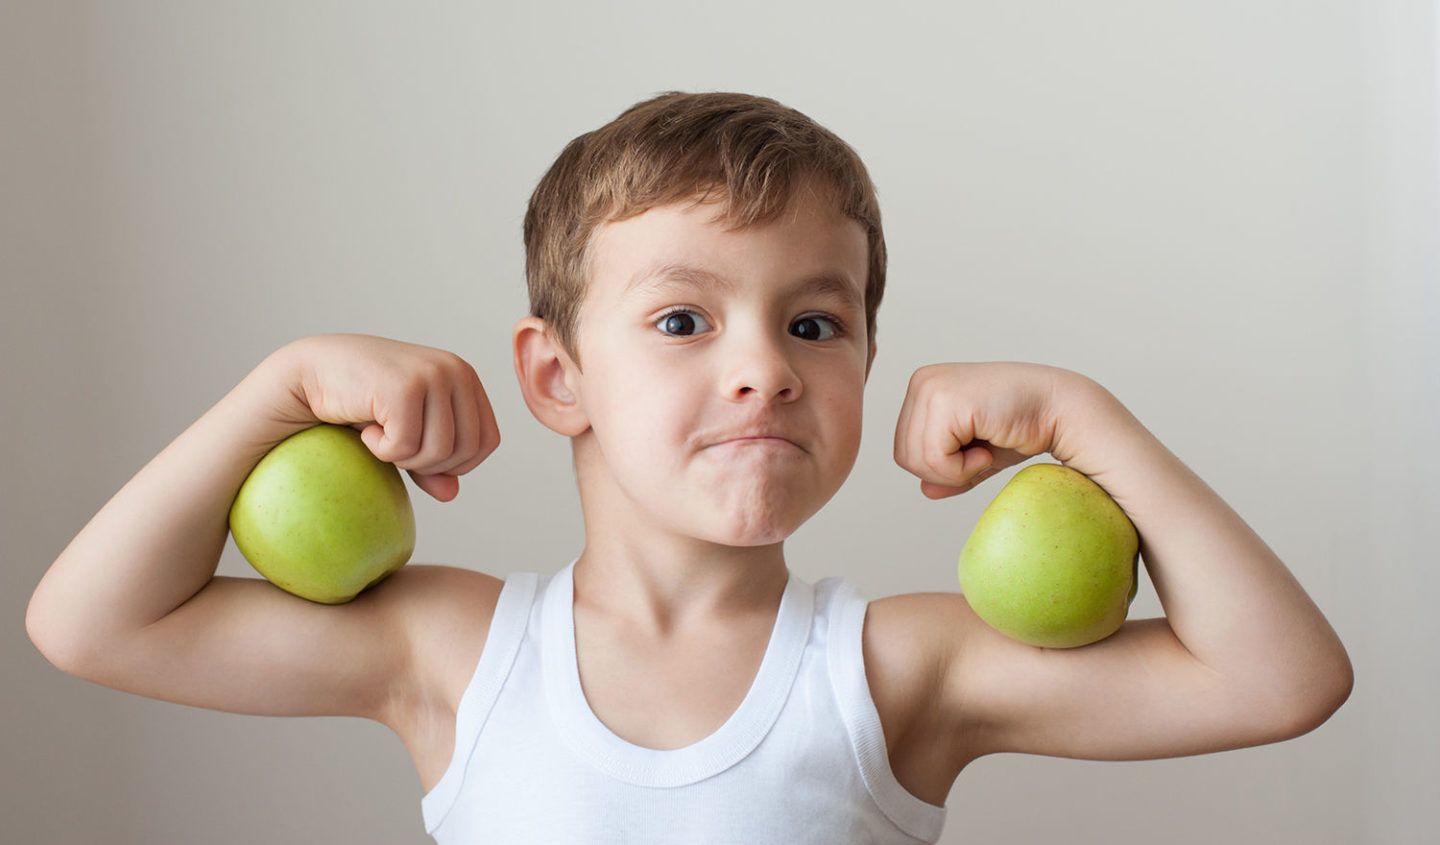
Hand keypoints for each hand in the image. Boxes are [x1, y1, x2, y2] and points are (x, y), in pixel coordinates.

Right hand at [267, 334, 499, 501]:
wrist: (311, 373)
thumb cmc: (362, 401)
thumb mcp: (407, 431)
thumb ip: (433, 462)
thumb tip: (452, 494)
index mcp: (465, 377)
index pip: (488, 441)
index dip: (457, 463)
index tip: (421, 455)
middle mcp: (455, 370)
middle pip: (467, 451)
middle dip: (430, 464)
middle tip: (395, 446)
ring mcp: (432, 375)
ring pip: (440, 452)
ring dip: (405, 458)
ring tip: (380, 436)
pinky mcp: (404, 387)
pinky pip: (406, 447)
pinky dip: (382, 451)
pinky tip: (366, 430)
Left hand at [893, 362, 1080, 498]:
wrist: (1061, 410)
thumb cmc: (1024, 426)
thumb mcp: (977, 453)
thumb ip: (948, 470)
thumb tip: (924, 491)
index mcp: (924, 388)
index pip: (904, 449)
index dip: (940, 467)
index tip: (976, 451)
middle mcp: (922, 382)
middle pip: (904, 457)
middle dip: (944, 472)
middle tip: (981, 454)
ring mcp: (931, 388)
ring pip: (916, 460)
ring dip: (955, 471)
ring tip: (985, 449)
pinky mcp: (946, 401)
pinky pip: (934, 459)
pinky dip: (963, 468)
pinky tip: (988, 448)